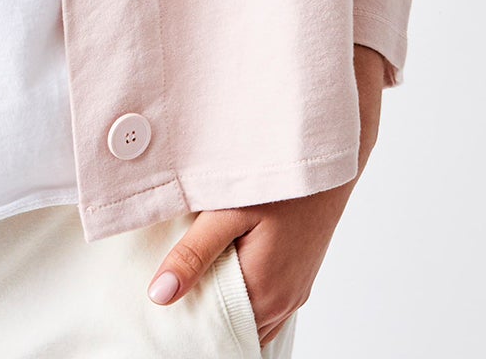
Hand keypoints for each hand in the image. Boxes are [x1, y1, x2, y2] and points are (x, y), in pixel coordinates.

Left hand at [145, 45, 388, 343]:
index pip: (220, 332)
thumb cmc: (280, 179)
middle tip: (172, 289)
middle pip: (237, 326)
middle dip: (206, 313)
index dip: (191, 323)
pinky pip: (267, 298)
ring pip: (253, 313)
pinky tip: (224, 261)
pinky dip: (244, 290)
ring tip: (193, 273)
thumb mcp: (227, 211)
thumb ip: (193, 254)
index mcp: (265, 293)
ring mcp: (295, 289)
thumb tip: (159, 296)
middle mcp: (284, 300)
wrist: (326, 154)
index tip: (165, 308)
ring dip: (225, 300)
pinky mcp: (299, 272)